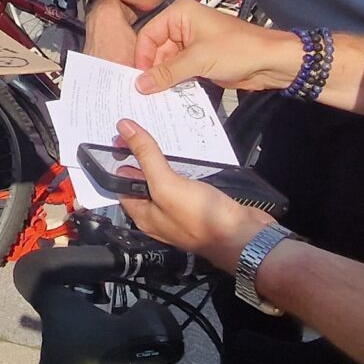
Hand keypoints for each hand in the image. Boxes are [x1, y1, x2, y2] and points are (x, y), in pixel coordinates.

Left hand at [114, 120, 276, 269]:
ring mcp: (180, 208)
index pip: (121, 184)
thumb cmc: (202, 217)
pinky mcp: (200, 202)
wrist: (244, 235)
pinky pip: (185, 180)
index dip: (119, 160)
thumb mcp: (166, 184)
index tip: (120, 135)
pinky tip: (186, 151)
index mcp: (144, 214)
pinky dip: (183, 165)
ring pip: (166, 178)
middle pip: (143, 180)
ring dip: (163, 158)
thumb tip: (124, 128)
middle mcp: (159, 213)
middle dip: (140, 156)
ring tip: (160, 133)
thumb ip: (146, 157)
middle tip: (139, 127)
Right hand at [135, 0, 302, 95]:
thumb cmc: (238, 49)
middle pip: (155, 51)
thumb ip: (167, 72)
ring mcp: (191, 44)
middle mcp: (182, 26)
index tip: (137, 80)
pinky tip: (170, 96)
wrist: (270, 62)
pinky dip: (175, 83)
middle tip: (144, 94)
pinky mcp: (199, 61)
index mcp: (180, 14)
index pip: (148, 35)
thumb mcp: (198, 60)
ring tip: (156, 97)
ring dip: (164, 80)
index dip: (142, 58)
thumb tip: (139, 84)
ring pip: (167, 64)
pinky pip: (179, 72)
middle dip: (152, 72)